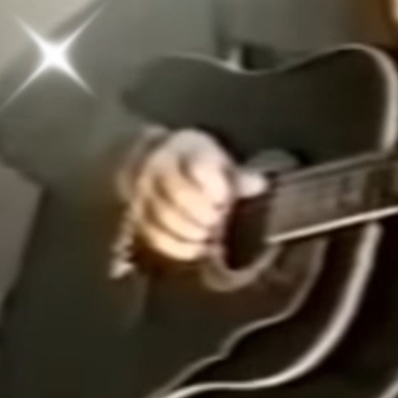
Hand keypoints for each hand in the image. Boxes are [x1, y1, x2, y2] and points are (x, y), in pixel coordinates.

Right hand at [121, 129, 266, 262]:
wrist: (147, 159)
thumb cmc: (192, 160)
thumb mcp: (216, 158)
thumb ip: (236, 175)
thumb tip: (260, 185)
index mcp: (183, 148)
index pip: (198, 166)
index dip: (216, 187)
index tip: (226, 198)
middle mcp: (157, 168)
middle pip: (179, 195)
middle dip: (205, 214)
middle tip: (220, 221)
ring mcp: (143, 193)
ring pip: (164, 218)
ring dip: (193, 233)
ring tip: (211, 237)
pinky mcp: (137, 217)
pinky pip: (155, 237)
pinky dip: (179, 248)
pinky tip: (199, 249)